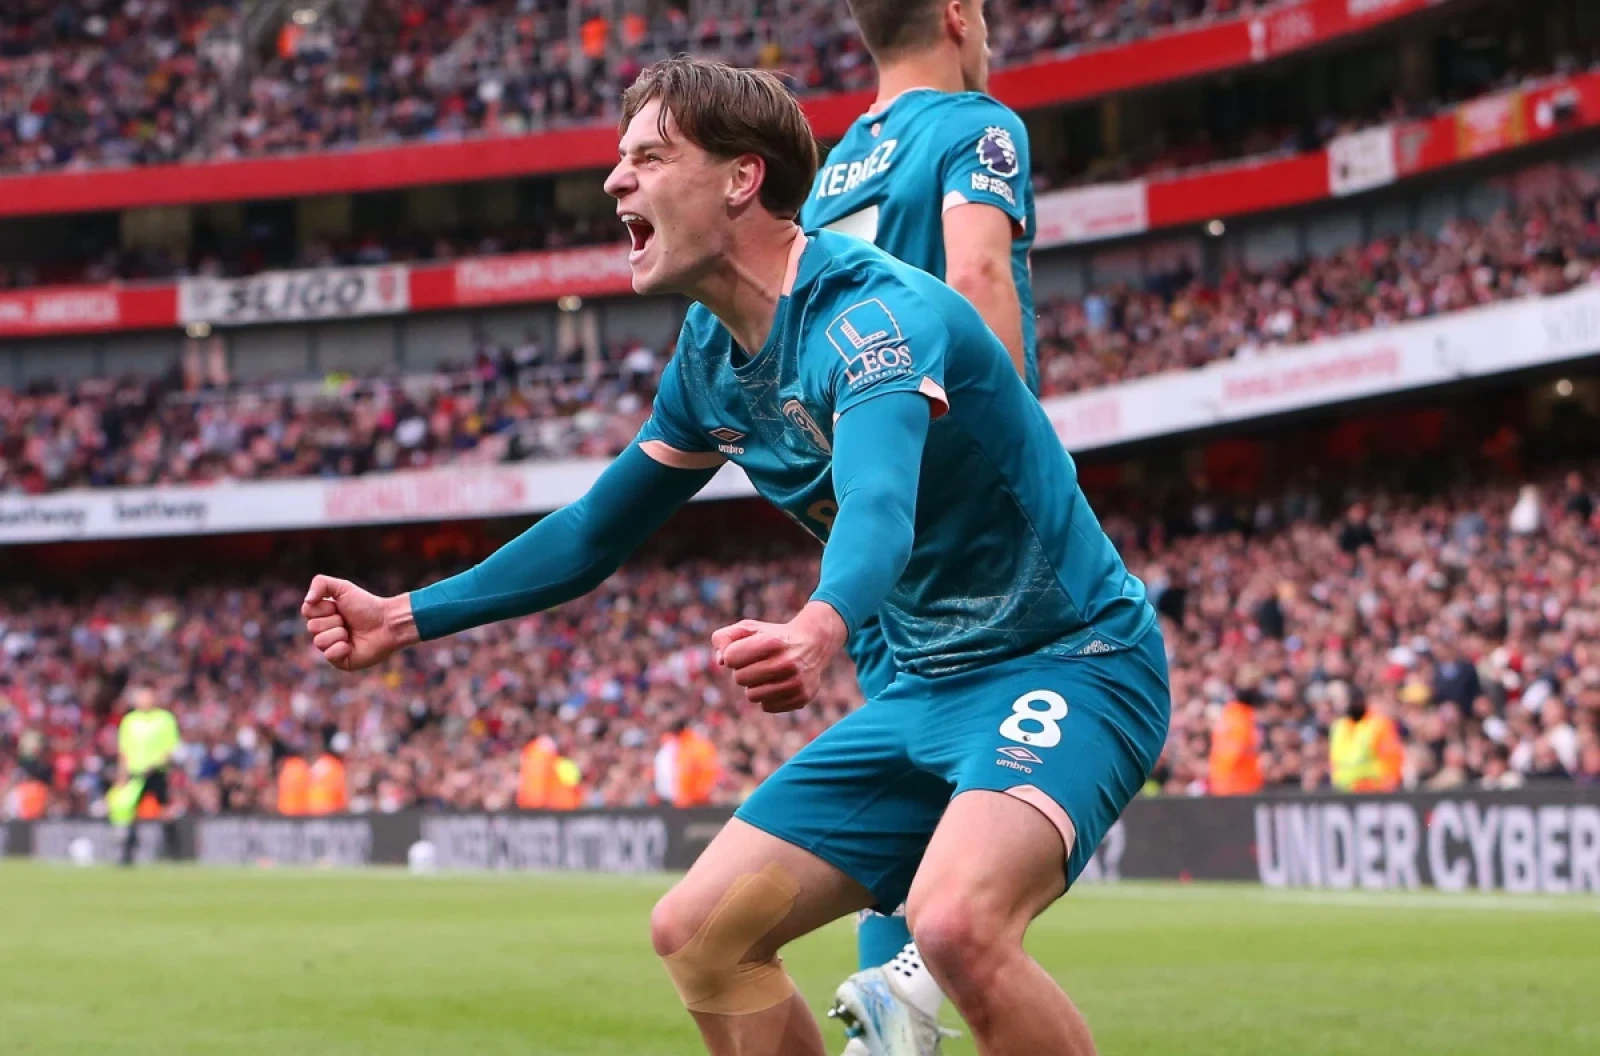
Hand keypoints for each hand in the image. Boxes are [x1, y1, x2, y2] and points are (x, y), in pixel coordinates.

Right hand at [301, 574, 418, 671]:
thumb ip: (320, 584)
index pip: (307, 611)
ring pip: (319, 641)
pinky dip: (341, 648)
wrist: (387, 622)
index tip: (338, 606)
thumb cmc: (367, 605)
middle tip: (348, 620)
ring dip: (338, 633)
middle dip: (333, 621)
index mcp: (323, 615)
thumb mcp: (343, 587)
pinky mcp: (341, 661)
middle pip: (312, 627)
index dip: (323, 608)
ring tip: (351, 632)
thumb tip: (307, 600)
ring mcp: (332, 647)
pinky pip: (329, 655)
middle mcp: (325, 631)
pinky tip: (352, 645)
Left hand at [712, 602, 847, 712]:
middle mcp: (786, 662)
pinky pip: (767, 706)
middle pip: (739, 678)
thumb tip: (720, 662)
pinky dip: (768, 697)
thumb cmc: (773, 636)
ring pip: (752, 696)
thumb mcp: (748, 628)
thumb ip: (724, 638)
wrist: (813, 642)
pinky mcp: (801, 697)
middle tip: (758, 663)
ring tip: (768, 674)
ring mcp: (796, 682)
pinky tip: (779, 684)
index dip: (733, 654)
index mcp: (771, 642)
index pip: (730, 658)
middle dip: (743, 671)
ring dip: (754, 686)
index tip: (744, 650)